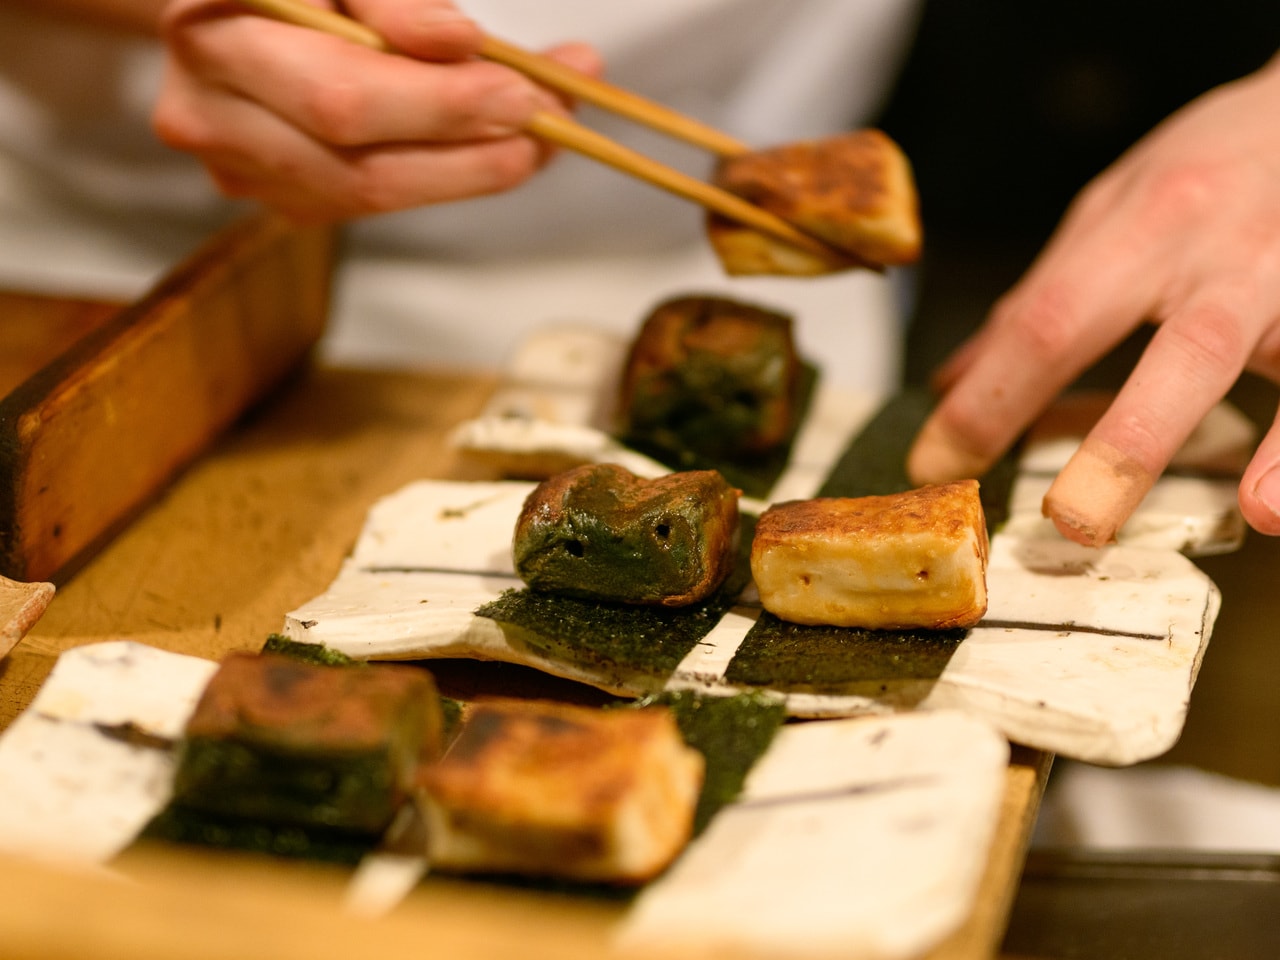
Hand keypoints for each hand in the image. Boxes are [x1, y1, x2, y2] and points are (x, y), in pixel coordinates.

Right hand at [152, 0, 600, 222]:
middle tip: (553, 127)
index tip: (523, 94)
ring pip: (368, 196)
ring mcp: (234, 168)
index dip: (439, 106)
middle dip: (470, 152)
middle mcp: (205, 112)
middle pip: (358, 168)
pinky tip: (495, 148)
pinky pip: (367, 201)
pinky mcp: (273, 195)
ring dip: (469, 172)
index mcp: (209, 27)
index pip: (341, 96)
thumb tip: (458, 44)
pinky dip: (441, 176)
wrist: (224, 3)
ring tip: (545, 136)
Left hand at [907, 52, 1279, 545]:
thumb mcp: (1109, 210)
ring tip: (1254, 513)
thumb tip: (955, 384)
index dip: (991, 399)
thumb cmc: (1210, 165)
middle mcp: (1232, 256)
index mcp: (1149, 226)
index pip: (1051, 320)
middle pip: (1184, 349)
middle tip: (1071, 518)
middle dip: (1126, 440)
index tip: (938, 463)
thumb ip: (1040, 299)